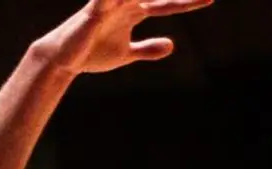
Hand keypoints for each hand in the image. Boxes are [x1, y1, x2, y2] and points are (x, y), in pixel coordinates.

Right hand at [36, 0, 215, 75]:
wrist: (62, 59)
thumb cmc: (92, 53)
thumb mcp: (125, 54)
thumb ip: (147, 48)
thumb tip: (172, 45)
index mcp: (134, 11)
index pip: (165, 5)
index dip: (186, 3)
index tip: (209, 0)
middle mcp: (125, 3)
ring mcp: (110, 5)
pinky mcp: (94, 11)